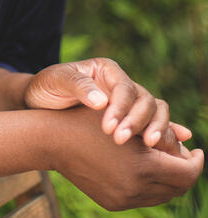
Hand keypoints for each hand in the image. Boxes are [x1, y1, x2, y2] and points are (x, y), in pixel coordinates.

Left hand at [24, 58, 191, 155]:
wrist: (40, 103)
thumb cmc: (47, 87)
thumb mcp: (56, 80)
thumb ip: (78, 87)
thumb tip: (102, 102)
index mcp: (107, 71)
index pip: (125, 89)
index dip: (121, 109)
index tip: (109, 129)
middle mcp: (122, 85)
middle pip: (145, 100)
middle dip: (138, 121)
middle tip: (122, 139)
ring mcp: (129, 103)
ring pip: (154, 111)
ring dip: (155, 128)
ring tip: (149, 146)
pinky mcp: (129, 121)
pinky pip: (152, 124)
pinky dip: (167, 131)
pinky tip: (178, 143)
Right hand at [50, 106, 203, 209]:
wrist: (54, 139)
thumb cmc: (92, 119)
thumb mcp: (129, 119)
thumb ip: (160, 132)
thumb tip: (187, 140)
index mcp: (143, 166)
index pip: (187, 173)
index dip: (196, 161)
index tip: (196, 149)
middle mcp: (136, 188)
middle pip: (178, 187)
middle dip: (184, 170)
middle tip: (182, 154)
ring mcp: (123, 199)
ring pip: (162, 195)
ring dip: (168, 179)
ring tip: (164, 159)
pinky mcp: (113, 203)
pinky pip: (143, 199)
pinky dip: (150, 185)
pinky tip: (144, 167)